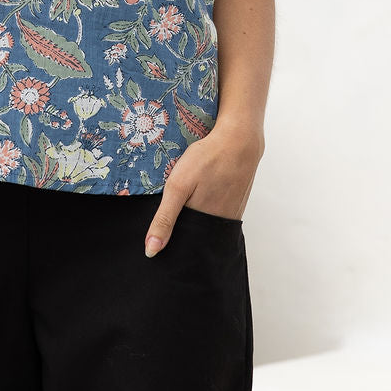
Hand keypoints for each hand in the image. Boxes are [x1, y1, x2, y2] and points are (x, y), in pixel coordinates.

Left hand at [144, 121, 263, 256]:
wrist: (240, 139)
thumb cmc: (208, 159)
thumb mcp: (178, 187)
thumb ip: (164, 219)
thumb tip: (151, 251)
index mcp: (205, 225)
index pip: (183, 245)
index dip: (170, 242)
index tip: (158, 235)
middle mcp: (220, 225)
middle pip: (195, 234)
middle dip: (182, 228)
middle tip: (173, 209)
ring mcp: (231, 213)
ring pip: (206, 222)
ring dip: (195, 216)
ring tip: (188, 198)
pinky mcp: (237, 202)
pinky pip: (218, 212)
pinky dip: (208, 206)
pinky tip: (203, 191)